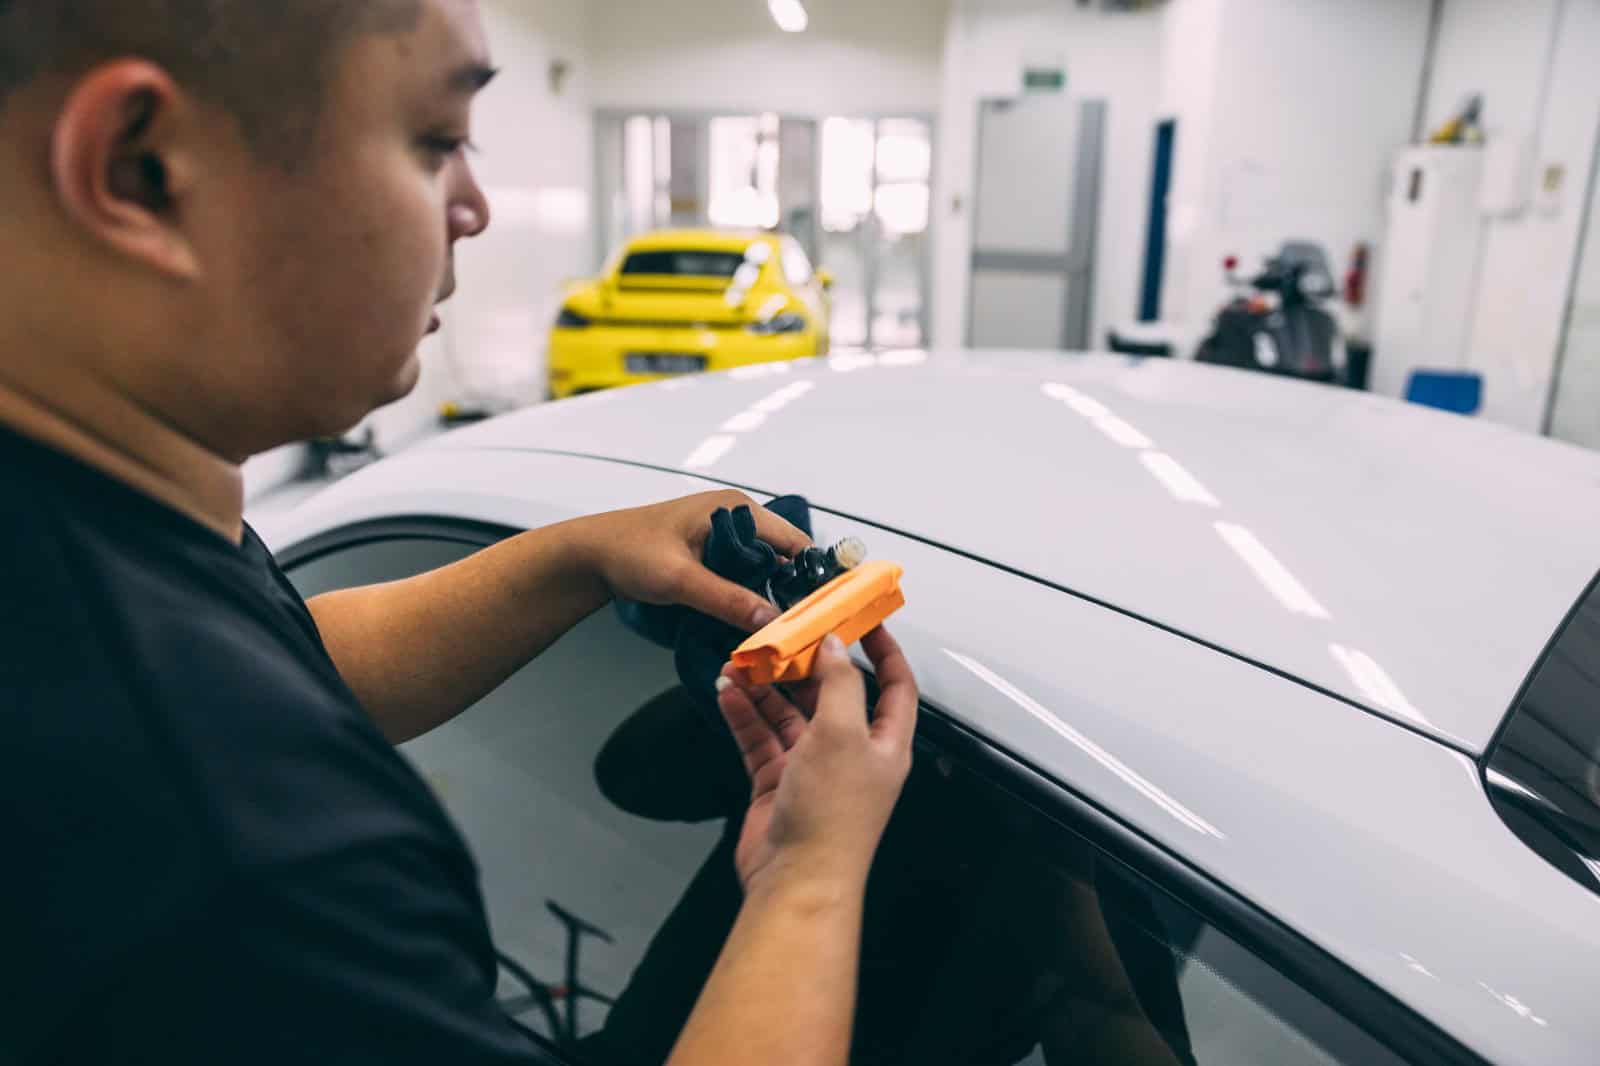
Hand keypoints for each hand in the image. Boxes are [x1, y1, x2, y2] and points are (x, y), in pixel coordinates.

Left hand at [577, 491, 810, 630]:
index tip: (816, 609)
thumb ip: (727, 599)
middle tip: (796, 627)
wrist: (590, 556)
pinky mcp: (712, 555)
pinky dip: (749, 595)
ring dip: (768, 595)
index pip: (792, 540)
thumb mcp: (680, 579)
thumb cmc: (630, 553)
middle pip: (782, 556)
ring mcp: (724, 536)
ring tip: (777, 629)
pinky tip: (750, 619)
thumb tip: (770, 620)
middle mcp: (737, 518)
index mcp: (736, 509)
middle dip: (789, 589)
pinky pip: (744, 575)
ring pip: (764, 568)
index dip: (808, 574)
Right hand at [716, 628, 918, 893]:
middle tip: (780, 637)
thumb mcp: (843, 734)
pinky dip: (744, 716)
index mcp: (884, 743)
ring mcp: (813, 769)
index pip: (895, 685)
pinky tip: (727, 694)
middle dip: (805, 666)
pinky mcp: (778, 784)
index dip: (884, 651)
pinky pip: (761, 739)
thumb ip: (839, 684)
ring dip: (765, 688)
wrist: (796, 880)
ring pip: (789, 715)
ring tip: (739, 663)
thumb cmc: (832, 816)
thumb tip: (836, 647)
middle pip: (831, 695)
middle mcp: (851, 754)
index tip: (864, 620)